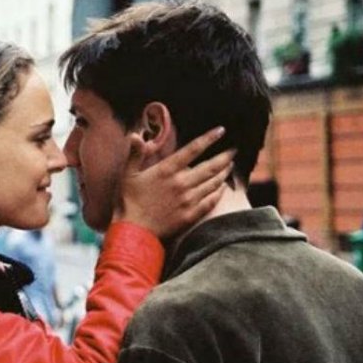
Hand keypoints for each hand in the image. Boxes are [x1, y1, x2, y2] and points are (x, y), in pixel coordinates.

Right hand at [115, 126, 233, 239]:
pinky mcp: (191, 215)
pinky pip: (211, 201)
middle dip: (225, 156)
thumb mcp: (128, 175)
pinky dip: (220, 193)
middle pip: (210, 166)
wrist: (134, 231)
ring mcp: (188, 200)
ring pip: (213, 183)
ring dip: (224, 173)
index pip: (193, 149)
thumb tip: (135, 135)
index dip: (209, 138)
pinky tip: (224, 188)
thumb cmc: (129, 202)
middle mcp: (181, 183)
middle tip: (234, 150)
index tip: (221, 131)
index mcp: (167, 170)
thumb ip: (135, 154)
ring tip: (230, 166)